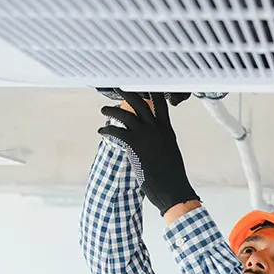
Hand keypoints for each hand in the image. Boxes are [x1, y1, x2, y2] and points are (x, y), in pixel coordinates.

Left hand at [98, 92, 199, 215]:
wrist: (172, 188)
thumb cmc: (171, 174)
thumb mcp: (169, 151)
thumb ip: (161, 140)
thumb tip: (152, 139)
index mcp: (167, 129)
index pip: (160, 104)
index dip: (150, 92)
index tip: (141, 86)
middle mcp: (157, 128)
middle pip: (140, 103)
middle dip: (127, 93)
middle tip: (118, 88)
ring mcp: (146, 135)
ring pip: (125, 114)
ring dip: (111, 111)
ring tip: (103, 110)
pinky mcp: (135, 145)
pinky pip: (117, 132)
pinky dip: (107, 130)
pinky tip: (102, 131)